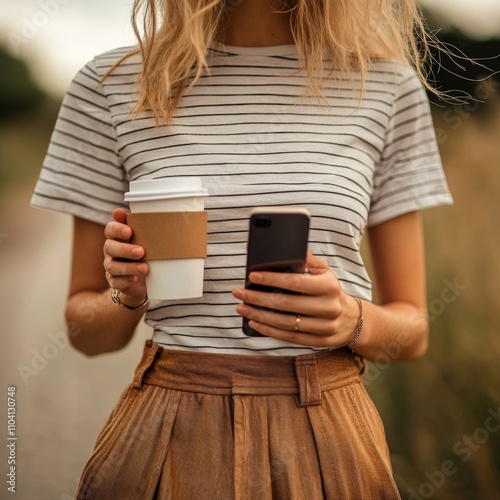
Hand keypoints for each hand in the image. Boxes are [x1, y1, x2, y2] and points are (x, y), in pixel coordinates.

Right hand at [103, 209, 147, 302]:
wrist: (145, 279)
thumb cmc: (146, 253)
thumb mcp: (146, 239)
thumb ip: (141, 224)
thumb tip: (126, 211)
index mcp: (117, 238)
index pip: (110, 229)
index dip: (117, 229)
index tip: (130, 231)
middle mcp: (111, 251)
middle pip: (109, 247)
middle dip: (124, 249)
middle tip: (141, 251)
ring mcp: (111, 267)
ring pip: (112, 266)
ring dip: (129, 267)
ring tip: (144, 268)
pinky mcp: (115, 281)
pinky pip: (116, 282)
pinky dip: (125, 280)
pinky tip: (135, 279)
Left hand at [232, 252, 359, 347]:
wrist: (352, 319)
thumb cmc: (330, 290)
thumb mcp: (324, 272)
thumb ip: (307, 259)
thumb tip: (291, 245)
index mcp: (329, 286)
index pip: (295, 282)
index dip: (272, 279)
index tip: (251, 275)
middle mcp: (328, 308)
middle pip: (286, 304)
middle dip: (258, 297)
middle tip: (238, 292)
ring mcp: (324, 327)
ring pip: (285, 323)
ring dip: (259, 315)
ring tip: (241, 307)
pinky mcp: (318, 341)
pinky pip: (289, 337)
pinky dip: (269, 330)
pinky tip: (254, 322)